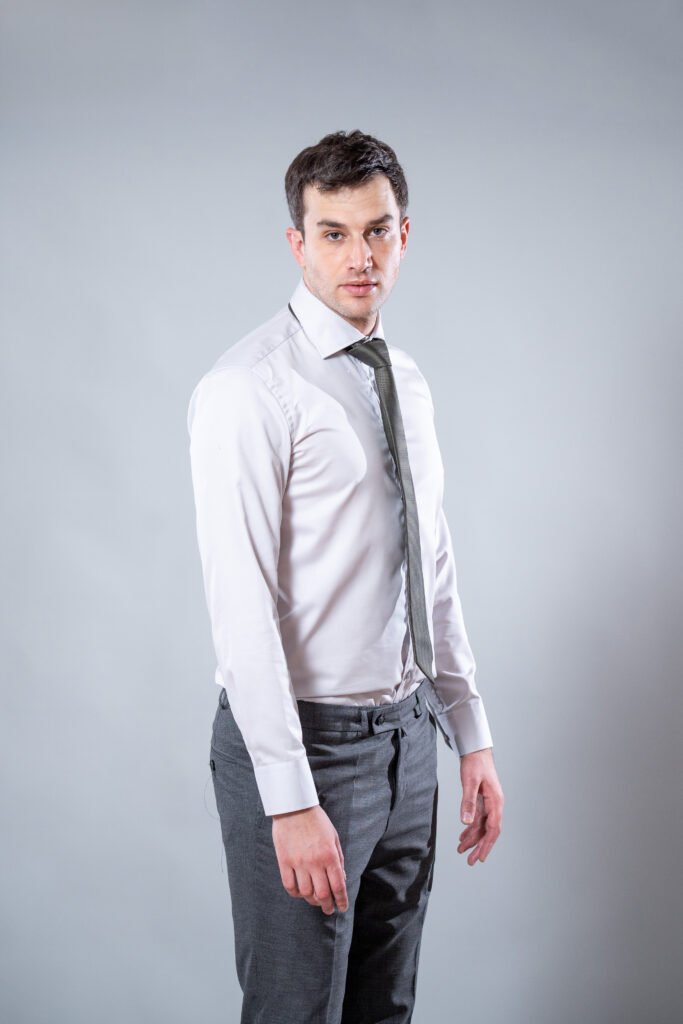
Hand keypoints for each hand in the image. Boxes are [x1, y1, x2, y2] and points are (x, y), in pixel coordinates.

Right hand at [271, 804, 348, 914]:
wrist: (294, 807)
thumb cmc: (316, 820)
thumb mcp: (334, 837)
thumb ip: (338, 859)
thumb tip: (341, 879)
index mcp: (329, 856)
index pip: (338, 886)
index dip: (341, 900)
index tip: (342, 907)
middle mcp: (315, 862)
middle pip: (322, 894)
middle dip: (327, 905)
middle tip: (328, 909)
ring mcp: (298, 863)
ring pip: (306, 893)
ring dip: (312, 901)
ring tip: (315, 901)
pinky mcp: (284, 862)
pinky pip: (290, 885)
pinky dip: (296, 894)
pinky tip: (300, 893)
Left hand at [457, 747, 503, 864]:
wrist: (476, 751)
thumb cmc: (475, 764)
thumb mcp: (470, 783)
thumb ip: (468, 802)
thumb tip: (465, 821)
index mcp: (496, 802)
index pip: (493, 828)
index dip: (487, 844)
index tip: (480, 857)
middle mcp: (495, 805)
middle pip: (489, 831)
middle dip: (479, 846)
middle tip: (470, 861)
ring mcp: (489, 803)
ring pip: (482, 826)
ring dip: (473, 838)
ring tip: (461, 850)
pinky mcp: (482, 801)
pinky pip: (478, 819)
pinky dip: (470, 828)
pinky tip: (463, 836)